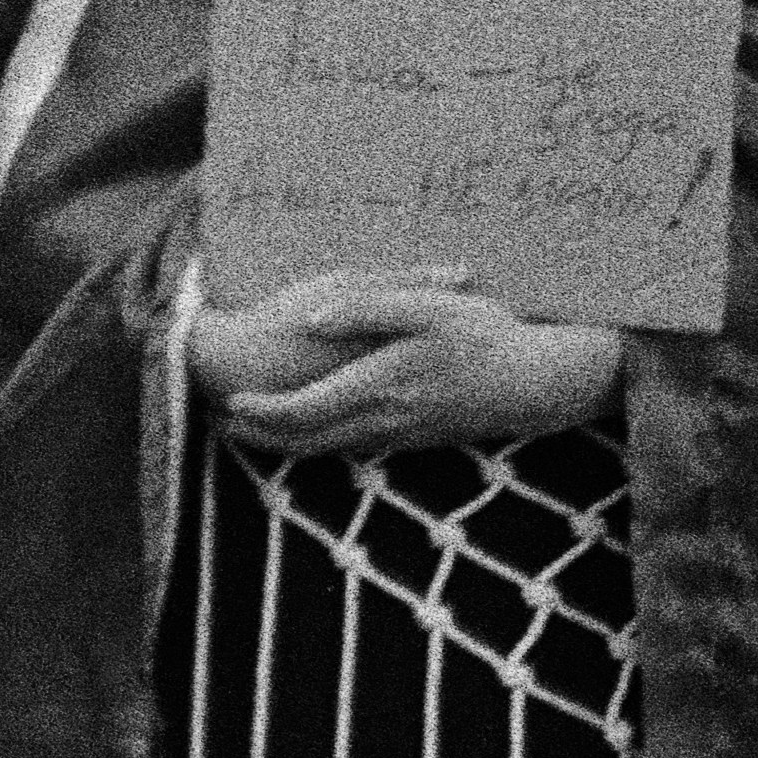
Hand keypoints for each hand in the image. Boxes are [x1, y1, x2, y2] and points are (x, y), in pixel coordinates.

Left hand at [203, 270, 621, 455]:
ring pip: (327, 450)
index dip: (261, 411)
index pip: (302, 410)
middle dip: (261, 434)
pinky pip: (353, 449)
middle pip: (305, 440)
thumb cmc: (485, 337)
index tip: (229, 401)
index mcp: (379, 384)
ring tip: (254, 429)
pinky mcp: (414, 441)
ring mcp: (399, 436)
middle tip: (224, 423)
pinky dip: (320, 444)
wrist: (534, 385)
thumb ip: (368, 307)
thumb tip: (313, 317)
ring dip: (286, 443)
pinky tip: (315, 431)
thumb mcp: (429, 307)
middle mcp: (382, 420)